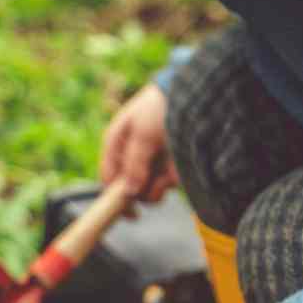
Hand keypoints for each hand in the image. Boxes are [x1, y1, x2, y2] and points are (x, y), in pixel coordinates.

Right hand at [101, 84, 179, 202]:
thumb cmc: (160, 106)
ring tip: (170, 168)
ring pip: (147, 191)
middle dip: (142, 190)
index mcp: (116, 145)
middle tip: (156, 181)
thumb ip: (134, 163)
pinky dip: (172, 180)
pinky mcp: (169, 168)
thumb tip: (127, 192)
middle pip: (128, 190)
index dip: (115, 195)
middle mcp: (130, 157)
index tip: (129, 211)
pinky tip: (178, 164)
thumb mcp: (143, 133)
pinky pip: (165, 185)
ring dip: (159, 186)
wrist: (193, 91)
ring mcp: (150, 164)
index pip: (108, 179)